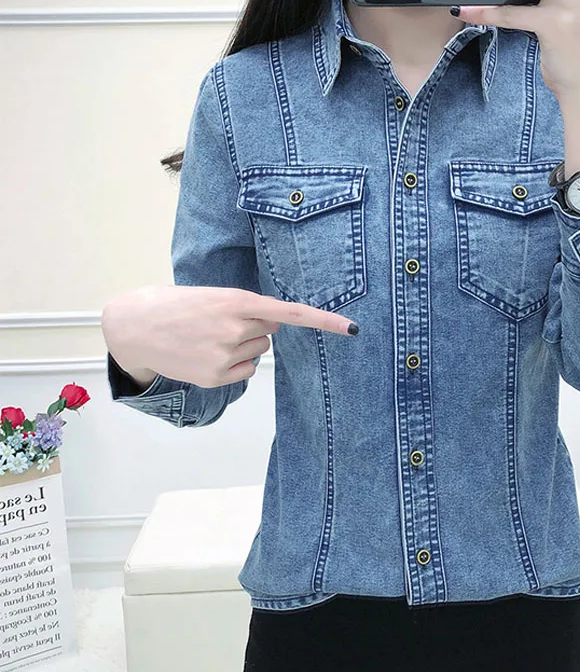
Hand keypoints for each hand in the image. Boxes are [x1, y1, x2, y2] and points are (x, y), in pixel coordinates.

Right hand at [101, 285, 357, 389]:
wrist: (134, 326)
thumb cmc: (176, 305)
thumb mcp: (214, 295)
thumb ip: (248, 307)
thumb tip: (273, 327)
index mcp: (237, 300)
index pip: (292, 312)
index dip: (325, 321)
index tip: (353, 329)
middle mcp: (236, 328)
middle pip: (272, 330)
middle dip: (255, 325)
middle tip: (220, 321)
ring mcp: (226, 354)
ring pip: (259, 349)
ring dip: (242, 344)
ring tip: (209, 337)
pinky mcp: (218, 376)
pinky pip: (246, 369)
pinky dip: (233, 363)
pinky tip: (207, 355)